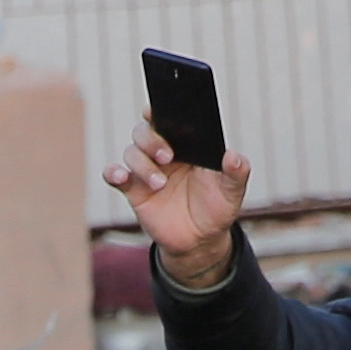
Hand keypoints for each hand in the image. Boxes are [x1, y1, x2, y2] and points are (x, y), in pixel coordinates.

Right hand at [108, 118, 248, 292]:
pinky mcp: (134, 190)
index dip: (160, 109)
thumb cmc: (216, 207)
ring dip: (143, 165)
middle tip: (168, 156)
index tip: (157, 109)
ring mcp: (146, 170)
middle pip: (145, 131)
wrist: (200, 240)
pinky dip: (113, 173)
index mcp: (186, 143)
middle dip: (152, 139)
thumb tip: (233, 157)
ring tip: (160, 184)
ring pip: (131, 152)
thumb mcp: (232, 190)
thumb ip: (237, 172)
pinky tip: (120, 176)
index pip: (169, 118)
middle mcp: (163, 152)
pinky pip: (115, 175)